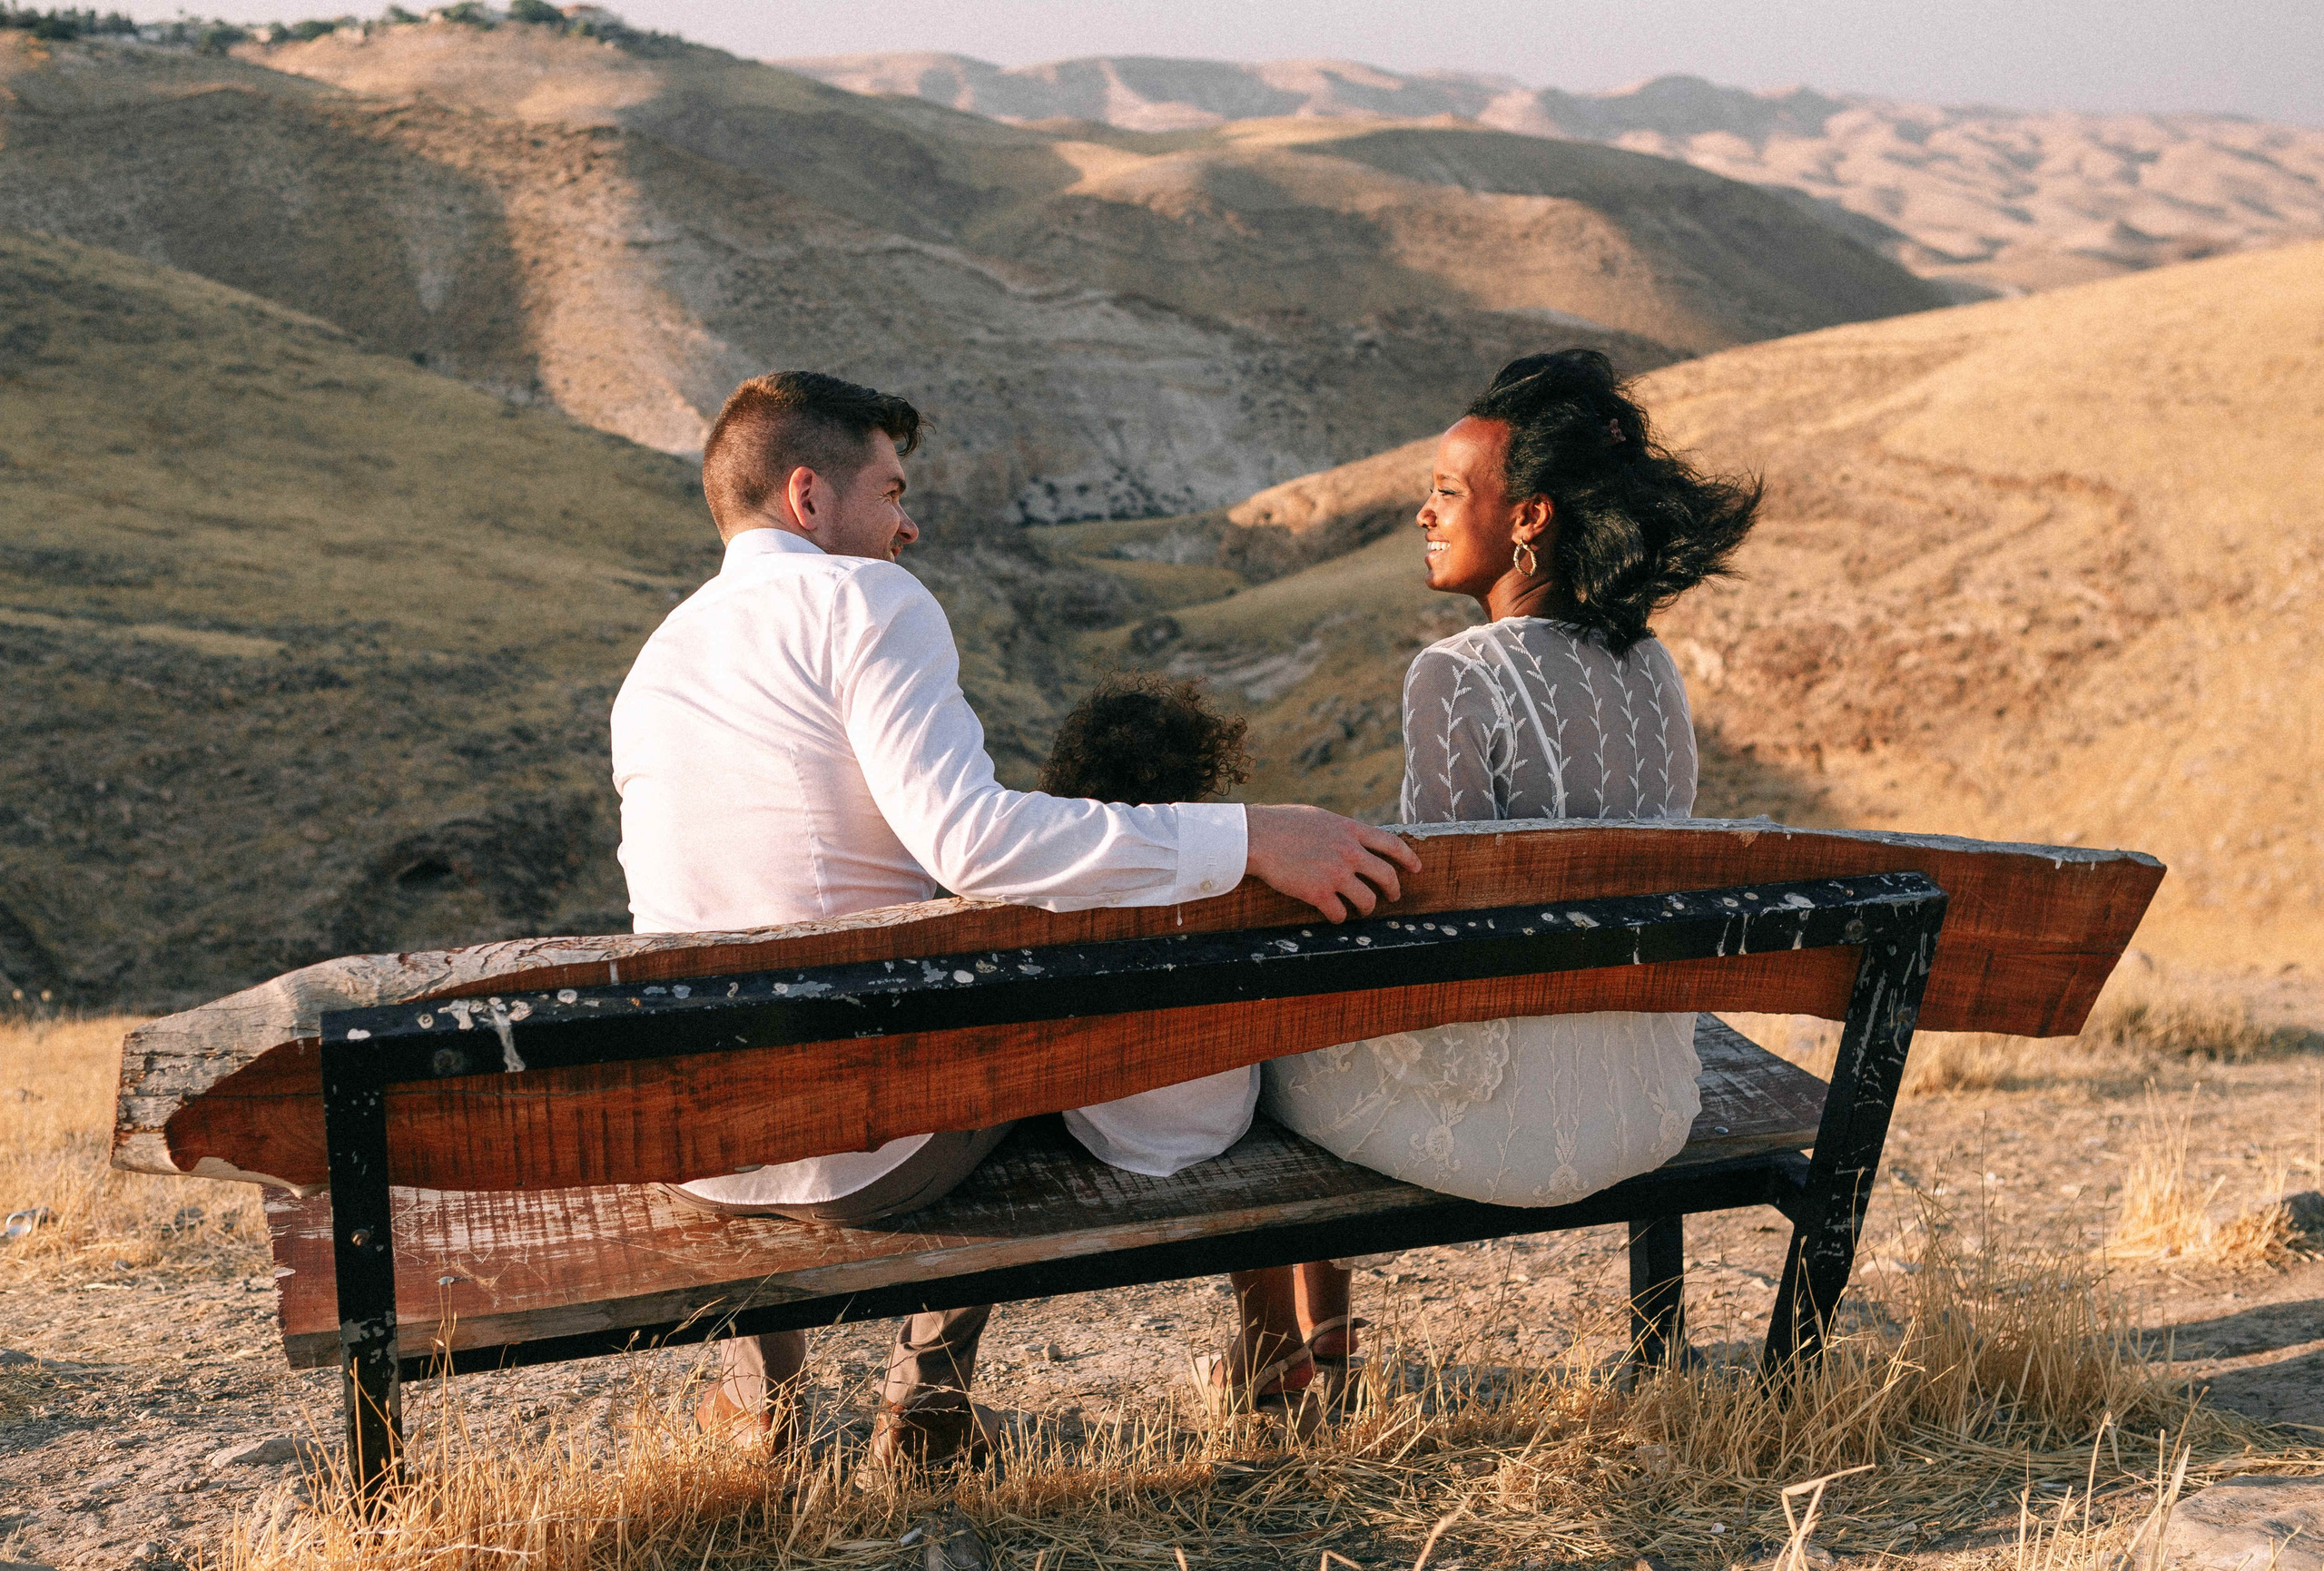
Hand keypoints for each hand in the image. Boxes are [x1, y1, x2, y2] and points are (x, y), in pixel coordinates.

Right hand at [1243, 804, 1422, 922]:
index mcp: (1350, 830)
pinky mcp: (1320, 893)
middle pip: (1386, 876)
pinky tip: (1334, 915)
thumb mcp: (1320, 818)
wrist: (1257, 838)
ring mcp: (1336, 873)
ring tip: (1361, 910)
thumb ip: (1340, 830)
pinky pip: (1340, 913)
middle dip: (1393, 890)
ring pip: (1367, 900)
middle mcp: (1349, 852)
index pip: (1392, 844)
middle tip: (1393, 896)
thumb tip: (1350, 837)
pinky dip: (1339, 917)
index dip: (1408, 858)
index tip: (1417, 868)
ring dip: (1367, 908)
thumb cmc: (1282, 824)